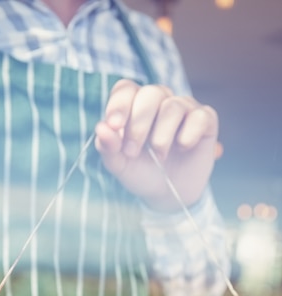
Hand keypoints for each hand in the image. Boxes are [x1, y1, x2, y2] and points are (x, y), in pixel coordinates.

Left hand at [95, 80, 218, 210]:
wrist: (166, 194)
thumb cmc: (141, 173)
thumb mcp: (120, 165)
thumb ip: (108, 147)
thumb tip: (101, 128)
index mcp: (134, 105)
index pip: (126, 89)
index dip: (119, 104)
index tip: (114, 126)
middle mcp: (160, 101)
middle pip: (150, 94)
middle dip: (139, 124)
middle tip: (133, 151)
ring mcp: (184, 108)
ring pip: (173, 106)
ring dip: (162, 135)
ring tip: (159, 155)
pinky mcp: (205, 120)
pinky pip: (200, 117)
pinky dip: (189, 135)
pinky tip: (183, 148)